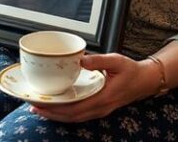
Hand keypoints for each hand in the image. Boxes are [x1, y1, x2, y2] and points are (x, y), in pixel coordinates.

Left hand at [29, 53, 159, 121]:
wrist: (144, 81)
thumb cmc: (131, 71)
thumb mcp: (117, 61)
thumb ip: (99, 60)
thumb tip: (81, 58)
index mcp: (103, 98)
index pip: (74, 108)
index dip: (56, 108)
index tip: (41, 102)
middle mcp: (99, 108)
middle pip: (70, 117)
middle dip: (51, 113)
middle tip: (33, 106)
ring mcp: (99, 111)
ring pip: (73, 118)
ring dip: (56, 115)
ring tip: (39, 108)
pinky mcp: (98, 109)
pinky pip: (79, 115)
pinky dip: (65, 113)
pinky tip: (56, 107)